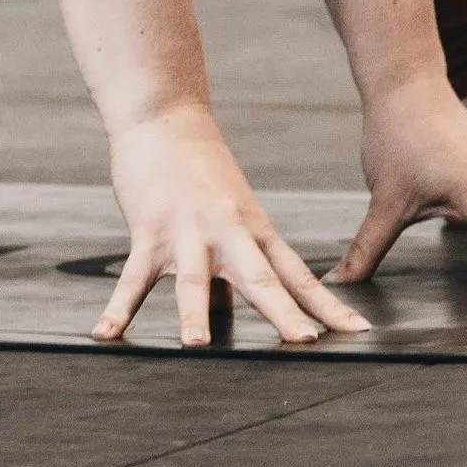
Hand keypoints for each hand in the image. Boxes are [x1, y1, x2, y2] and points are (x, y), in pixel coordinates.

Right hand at [95, 110, 373, 349]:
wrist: (166, 118)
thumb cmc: (201, 171)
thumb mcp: (232, 215)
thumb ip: (236, 263)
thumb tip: (232, 306)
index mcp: (255, 231)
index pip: (299, 276)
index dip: (329, 305)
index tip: (359, 330)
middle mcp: (229, 233)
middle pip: (261, 278)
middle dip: (284, 313)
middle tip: (308, 343)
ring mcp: (188, 232)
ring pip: (195, 278)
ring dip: (194, 313)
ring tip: (196, 347)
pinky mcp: (149, 230)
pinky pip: (133, 276)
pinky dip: (119, 308)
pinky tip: (106, 335)